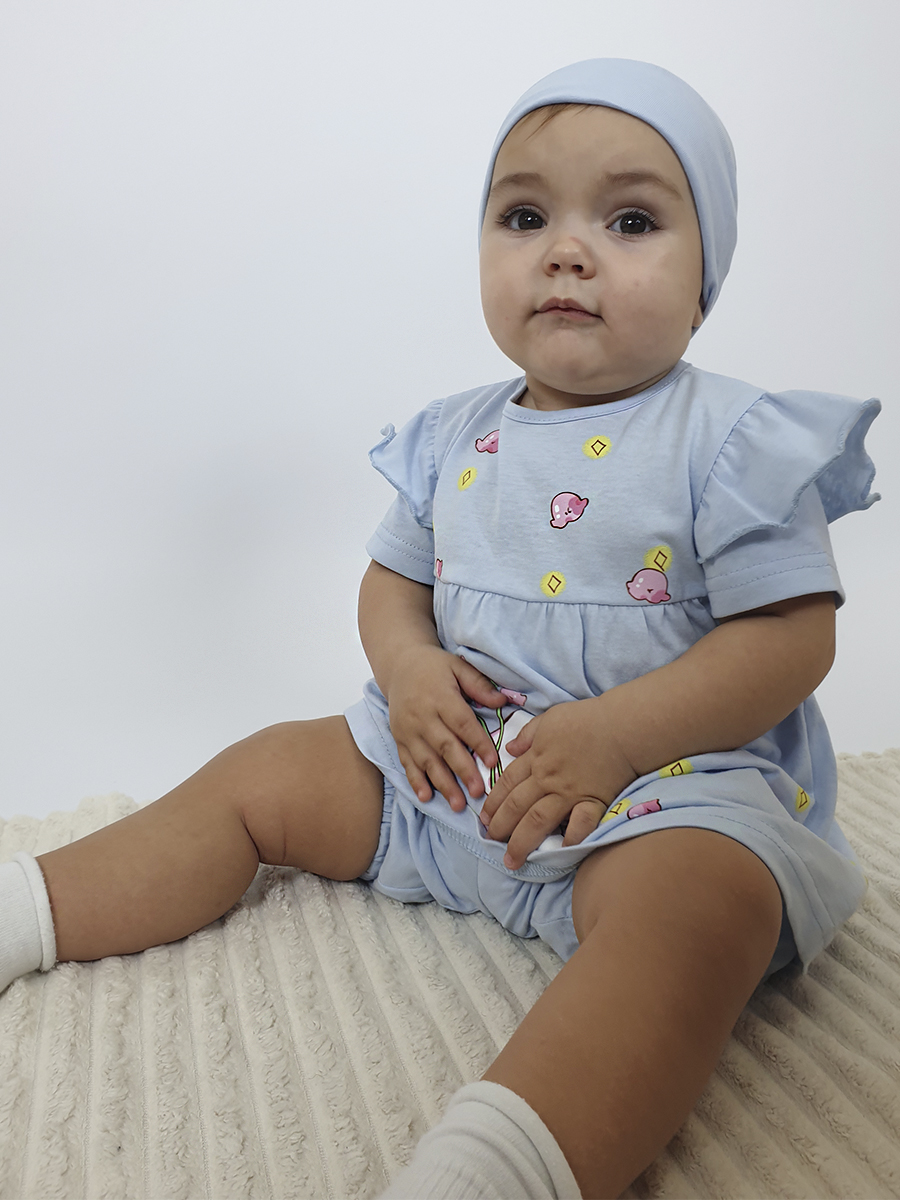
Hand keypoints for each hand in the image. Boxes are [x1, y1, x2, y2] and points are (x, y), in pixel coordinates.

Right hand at [387, 647, 508, 810]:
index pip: (461, 723)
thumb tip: (502, 702)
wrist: (399, 666)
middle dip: (462, 770)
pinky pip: (407, 762)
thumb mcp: (458, 667)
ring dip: (442, 783)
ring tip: (457, 804)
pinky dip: (415, 780)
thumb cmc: (434, 667)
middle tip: (478, 791)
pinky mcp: (399, 739)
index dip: (477, 743)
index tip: (492, 761)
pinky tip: (426, 797)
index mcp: (440, 697)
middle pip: (445, 746)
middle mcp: (422, 716)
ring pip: (426, 760)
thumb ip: (479, 685)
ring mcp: (408, 730)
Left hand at [479, 698, 637, 868]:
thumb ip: (528, 734)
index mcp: (536, 757)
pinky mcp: (594, 801)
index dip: (493, 802)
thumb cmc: (588, 718)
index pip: (507, 783)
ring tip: (512, 860)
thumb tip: (509, 749)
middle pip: (517, 806)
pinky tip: (560, 852)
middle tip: (490, 843)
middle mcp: (548, 778)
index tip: (484, 819)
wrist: (623, 725)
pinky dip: (570, 839)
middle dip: (500, 827)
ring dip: (522, 841)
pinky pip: (580, 824)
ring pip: (538, 820)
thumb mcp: (550, 717)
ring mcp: (570, 792)